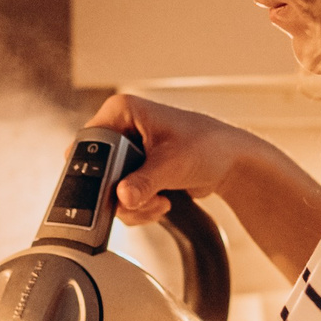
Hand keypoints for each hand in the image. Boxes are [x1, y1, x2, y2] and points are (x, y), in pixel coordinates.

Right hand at [86, 93, 260, 228]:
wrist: (230, 164)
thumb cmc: (209, 146)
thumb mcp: (173, 163)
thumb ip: (144, 182)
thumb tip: (122, 197)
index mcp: (122, 111)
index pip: (89, 142)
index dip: (98, 170)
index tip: (114, 190)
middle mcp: (120, 129)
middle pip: (97, 172)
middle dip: (120, 194)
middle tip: (142, 199)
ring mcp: (127, 153)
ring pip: (108, 191)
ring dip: (133, 206)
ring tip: (159, 201)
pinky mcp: (135, 173)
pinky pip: (122, 199)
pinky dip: (139, 209)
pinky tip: (161, 203)